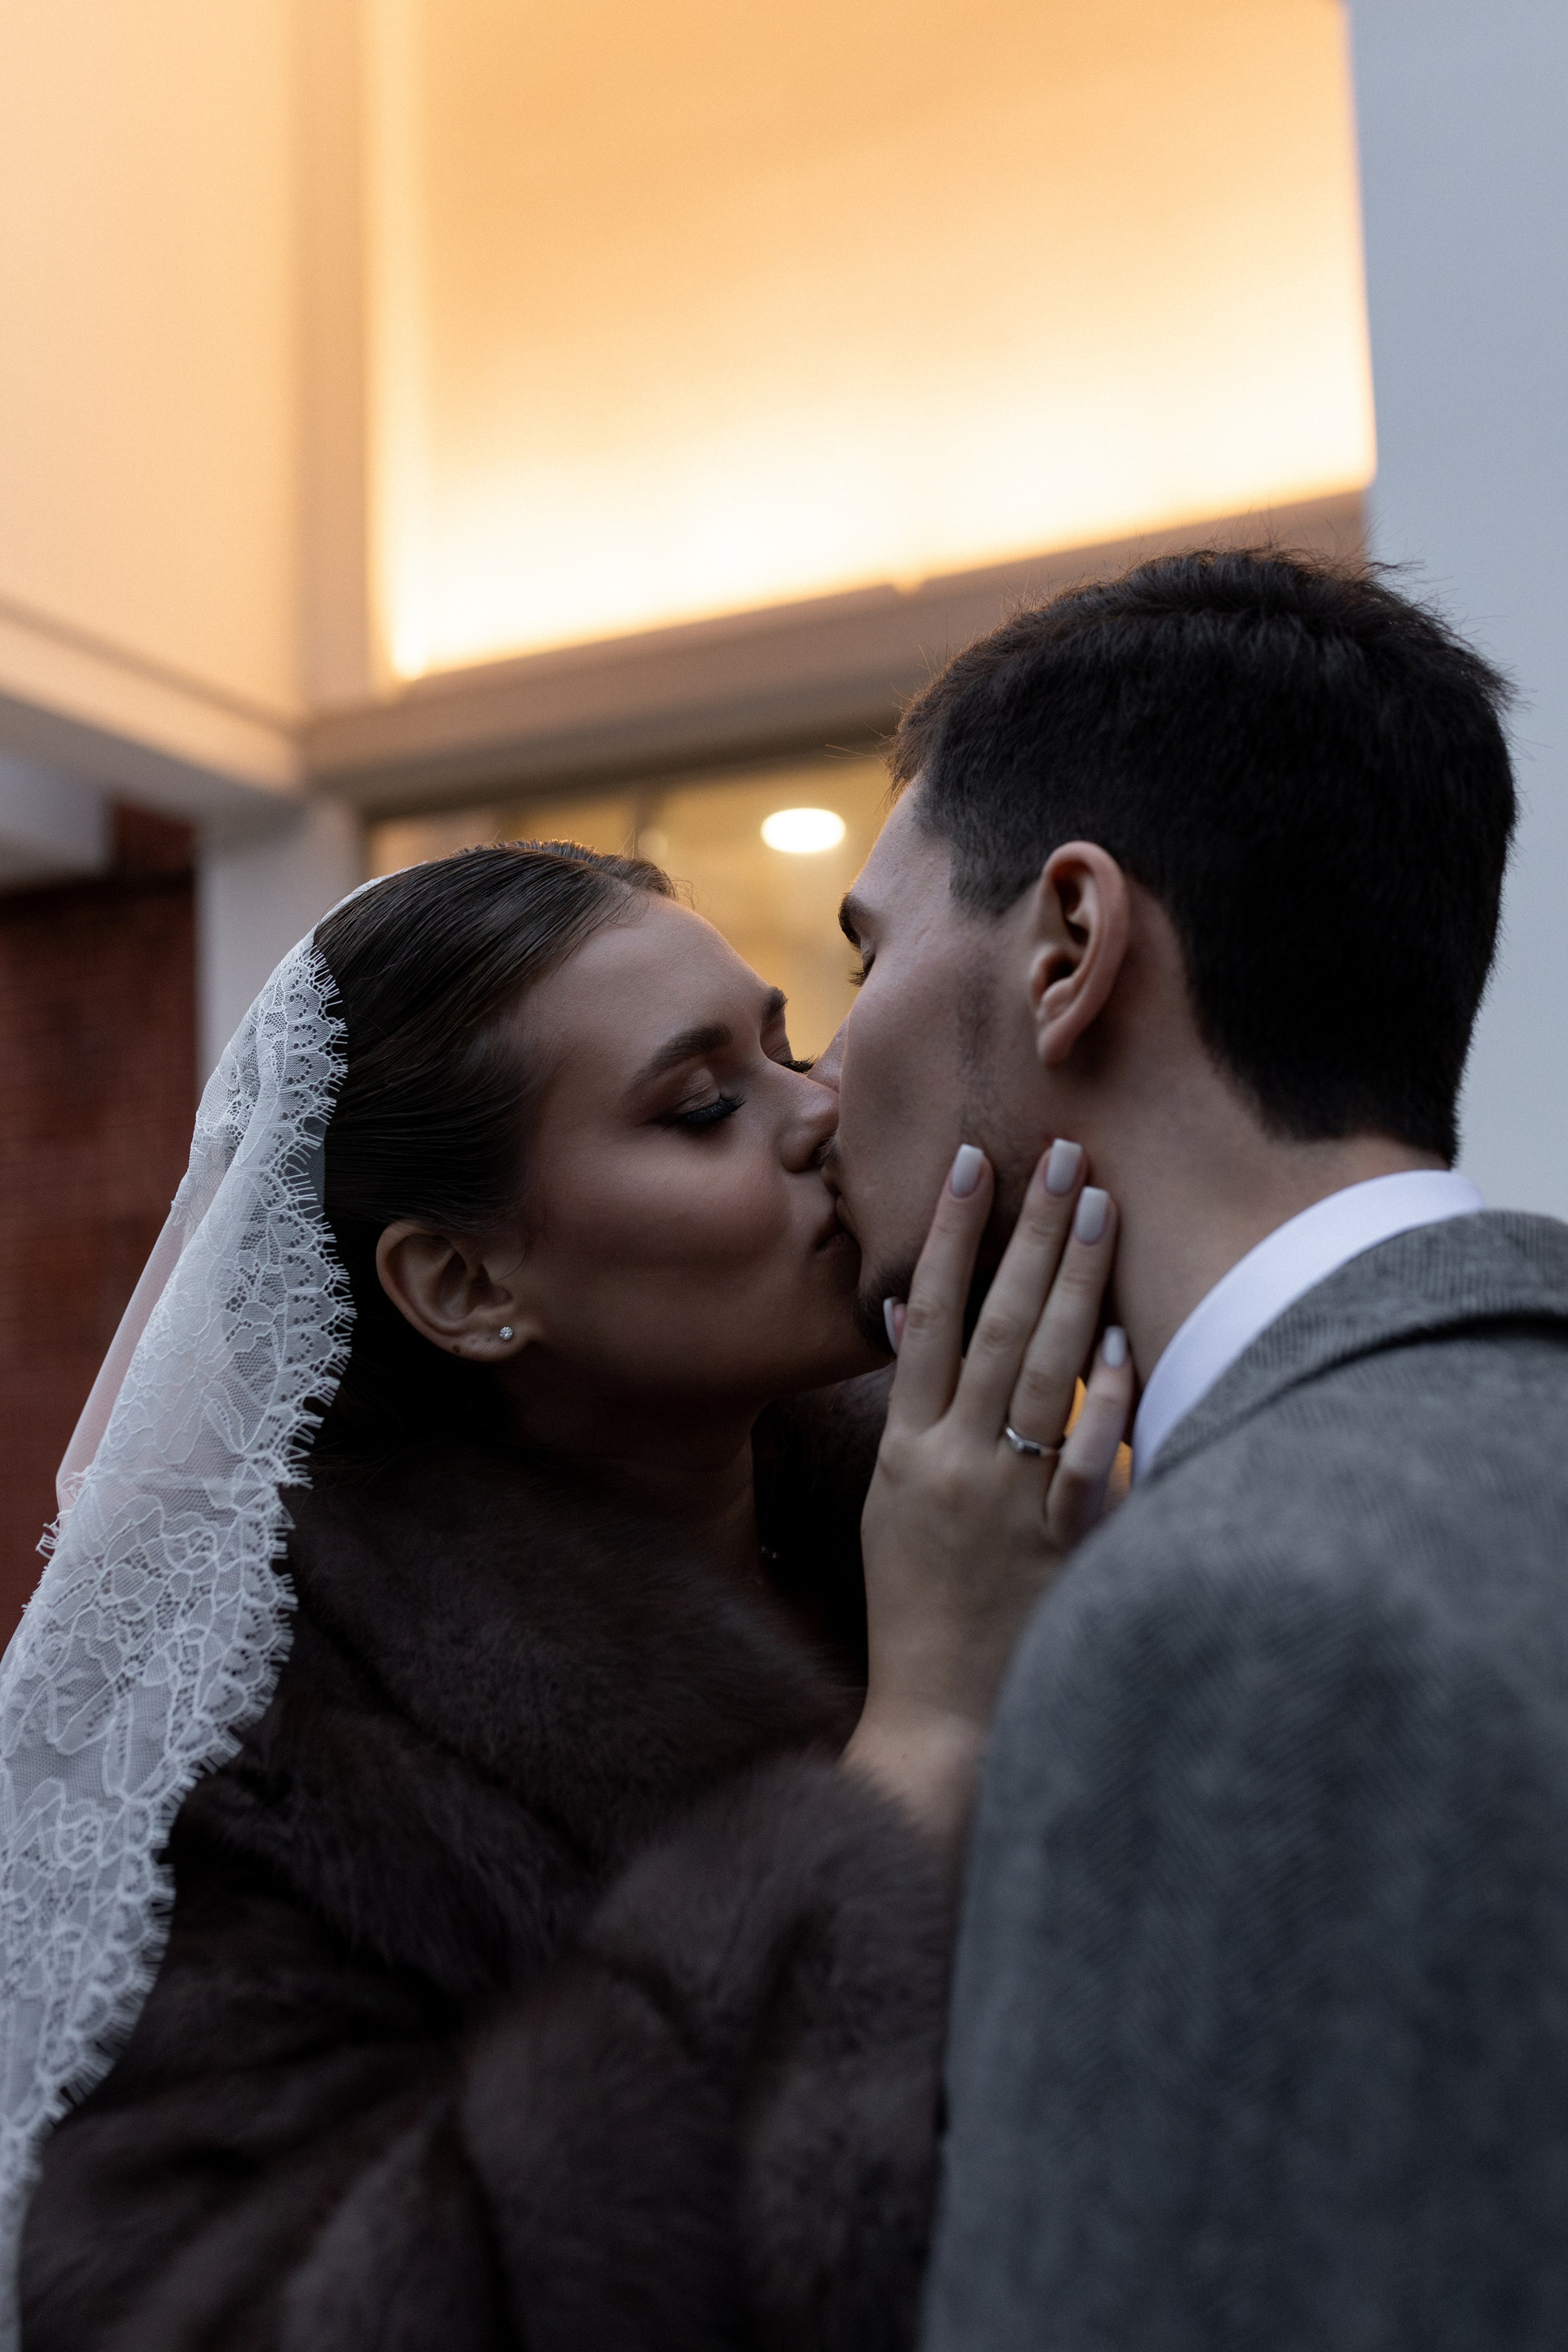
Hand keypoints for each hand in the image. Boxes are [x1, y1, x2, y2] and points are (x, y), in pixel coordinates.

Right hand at [843, 1138, 1132, 1852]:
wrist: (940, 1721)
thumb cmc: (922, 1609)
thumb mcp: (891, 1506)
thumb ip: (910, 1415)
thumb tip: (906, 1316)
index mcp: (903, 1449)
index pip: (922, 1317)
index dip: (946, 1236)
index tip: (971, 1164)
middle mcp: (950, 1462)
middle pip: (991, 1325)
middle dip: (1029, 1235)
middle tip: (1063, 1157)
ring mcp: (1005, 1501)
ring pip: (1039, 1372)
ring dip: (1072, 1283)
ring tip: (1100, 1209)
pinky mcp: (1060, 1544)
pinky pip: (1084, 1456)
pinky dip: (1102, 1396)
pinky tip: (1121, 1338)